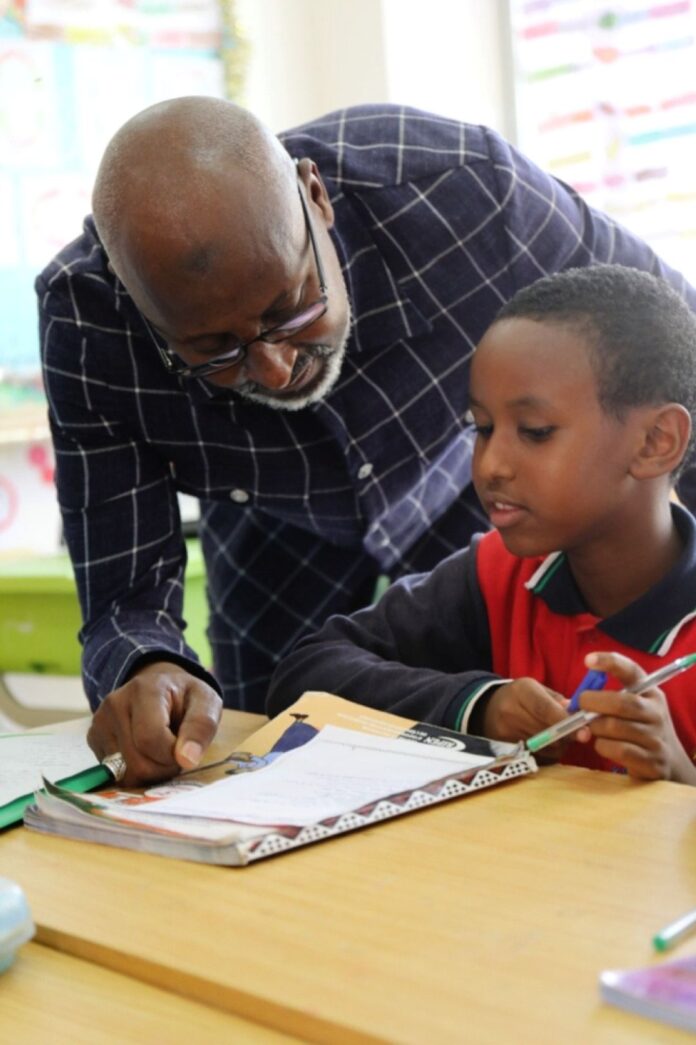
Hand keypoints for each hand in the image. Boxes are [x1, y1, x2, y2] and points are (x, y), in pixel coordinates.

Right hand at [87, 661, 222, 785]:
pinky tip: (144, 754)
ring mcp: (100, 722)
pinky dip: (133, 771)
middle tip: (174, 752)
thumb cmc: (185, 697)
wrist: (161, 687)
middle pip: (136, 762)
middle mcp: (115, 704)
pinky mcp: (94, 738)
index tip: (185, 749)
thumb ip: (201, 727)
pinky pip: (113, 774)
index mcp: (144, 690)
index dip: (172, 756)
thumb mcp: (206, 702)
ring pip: (123, 773)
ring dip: (149, 772)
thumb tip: (187, 759)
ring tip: (160, 752)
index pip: (150, 739)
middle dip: (162, 768)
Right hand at [481, 678, 588, 759]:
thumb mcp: (537, 689)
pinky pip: (538, 757)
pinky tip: (547, 743)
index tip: (584, 731)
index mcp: (521, 691)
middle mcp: (510, 712)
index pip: (544, 709)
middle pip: (546, 731)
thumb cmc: (521, 697)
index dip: (565, 721)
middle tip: (581, 732)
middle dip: (567, 735)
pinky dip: (549, 752)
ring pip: (545, 747)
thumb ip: (557, 701)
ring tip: (560, 735)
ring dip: (559, 745)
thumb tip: (575, 713)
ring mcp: (506, 733)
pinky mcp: (507, 749)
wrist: (488, 710)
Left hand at [576, 652, 695, 784]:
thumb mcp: (630, 709)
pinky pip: (617, 750)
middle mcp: (656, 712)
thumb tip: (565, 704)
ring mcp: (655, 738)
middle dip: (593, 702)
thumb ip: (603, 701)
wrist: (668, 762)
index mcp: (650, 693)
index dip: (610, 662)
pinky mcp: (650, 761)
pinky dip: (603, 746)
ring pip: (614, 727)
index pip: (632, 671)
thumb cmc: (639, 728)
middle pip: (621, 702)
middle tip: (581, 706)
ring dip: (595, 728)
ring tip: (594, 730)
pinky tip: (604, 746)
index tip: (588, 660)